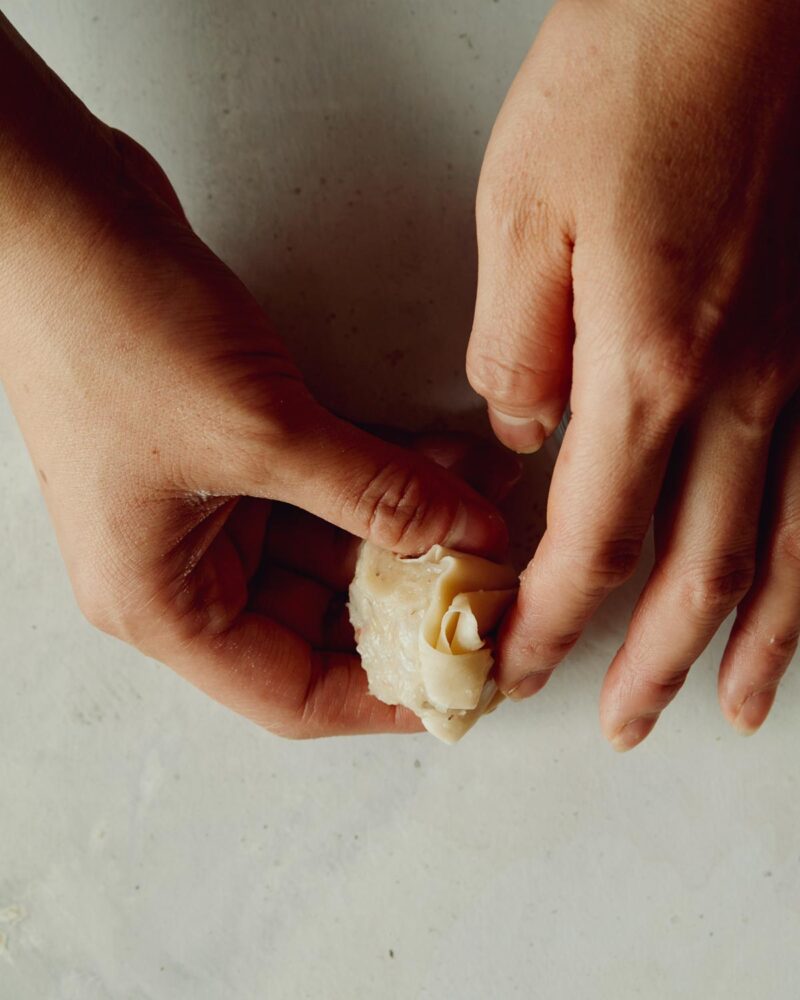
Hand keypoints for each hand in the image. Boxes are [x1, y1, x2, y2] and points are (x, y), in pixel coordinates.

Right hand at [0, 21, 511, 737]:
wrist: (58, 215)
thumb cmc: (114, 330)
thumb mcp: (262, 431)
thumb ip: (376, 494)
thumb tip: (470, 535)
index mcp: (162, 602)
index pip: (294, 693)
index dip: (385, 699)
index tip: (463, 680)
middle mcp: (181, 568)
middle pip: (318, 622)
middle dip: (410, 600)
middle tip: (493, 586)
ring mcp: (205, 505)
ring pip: (328, 549)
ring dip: (406, 531)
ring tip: (487, 514)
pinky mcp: (227, 448)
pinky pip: (321, 488)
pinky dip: (380, 482)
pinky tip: (445, 468)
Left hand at [466, 0, 799, 746]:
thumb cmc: (625, 83)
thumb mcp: (517, 217)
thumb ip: (514, 354)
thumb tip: (517, 439)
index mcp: (649, 367)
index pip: (592, 539)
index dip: (553, 617)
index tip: (518, 663)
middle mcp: (743, 389)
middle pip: (693, 572)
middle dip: (648, 663)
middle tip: (614, 725)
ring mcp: (799, 370)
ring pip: (781, 552)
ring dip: (749, 646)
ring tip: (723, 715)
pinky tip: (792, 603)